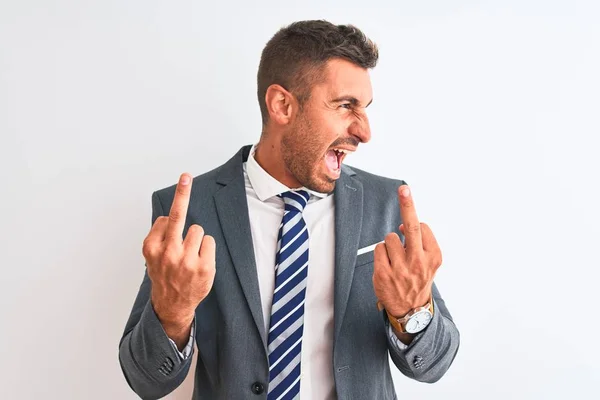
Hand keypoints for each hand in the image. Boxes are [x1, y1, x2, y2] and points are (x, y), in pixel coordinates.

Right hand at [142, 173, 215, 327]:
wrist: (172, 305)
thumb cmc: (164, 275)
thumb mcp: (151, 257)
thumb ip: (159, 237)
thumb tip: (169, 216)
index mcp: (151, 248)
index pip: (165, 219)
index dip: (170, 223)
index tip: (178, 189)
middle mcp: (167, 253)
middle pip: (177, 216)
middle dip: (181, 195)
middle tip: (185, 176)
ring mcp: (186, 261)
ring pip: (197, 230)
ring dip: (196, 239)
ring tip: (189, 256)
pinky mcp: (203, 267)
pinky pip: (209, 241)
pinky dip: (206, 248)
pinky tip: (199, 261)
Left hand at [373, 185, 441, 316]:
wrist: (412, 310)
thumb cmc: (419, 278)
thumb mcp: (429, 262)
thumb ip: (421, 242)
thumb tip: (403, 224)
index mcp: (433, 257)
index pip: (422, 227)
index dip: (413, 225)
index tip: (407, 209)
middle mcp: (418, 262)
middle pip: (411, 226)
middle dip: (408, 205)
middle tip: (404, 189)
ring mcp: (400, 269)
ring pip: (390, 238)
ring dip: (390, 244)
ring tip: (396, 260)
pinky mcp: (383, 274)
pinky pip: (379, 249)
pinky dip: (381, 253)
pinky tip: (387, 265)